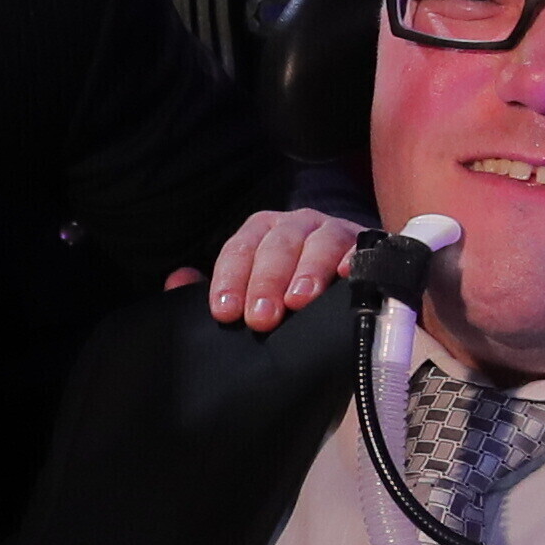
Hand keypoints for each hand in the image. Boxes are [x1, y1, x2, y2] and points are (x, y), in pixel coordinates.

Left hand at [173, 206, 368, 324]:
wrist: (348, 287)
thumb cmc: (291, 290)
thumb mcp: (252, 289)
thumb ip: (218, 288)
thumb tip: (177, 281)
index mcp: (262, 232)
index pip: (239, 249)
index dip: (229, 279)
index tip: (225, 312)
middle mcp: (296, 225)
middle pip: (277, 245)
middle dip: (266, 281)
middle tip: (261, 318)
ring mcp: (333, 232)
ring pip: (318, 242)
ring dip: (307, 270)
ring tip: (299, 300)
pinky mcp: (367, 246)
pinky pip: (362, 248)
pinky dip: (354, 259)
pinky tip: (346, 276)